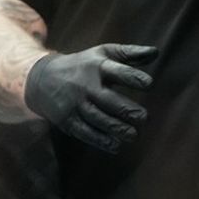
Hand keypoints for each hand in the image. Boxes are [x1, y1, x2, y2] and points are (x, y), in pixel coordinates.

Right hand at [23, 43, 156, 152]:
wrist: (42, 79)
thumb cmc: (83, 65)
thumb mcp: (103, 53)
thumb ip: (130, 54)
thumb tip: (156, 52)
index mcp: (97, 66)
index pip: (118, 71)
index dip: (133, 77)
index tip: (149, 84)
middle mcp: (86, 85)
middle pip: (108, 99)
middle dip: (126, 109)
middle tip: (144, 118)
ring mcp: (75, 104)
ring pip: (97, 118)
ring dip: (116, 128)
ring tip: (134, 135)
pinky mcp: (67, 121)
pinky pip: (85, 132)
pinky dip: (100, 140)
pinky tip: (116, 146)